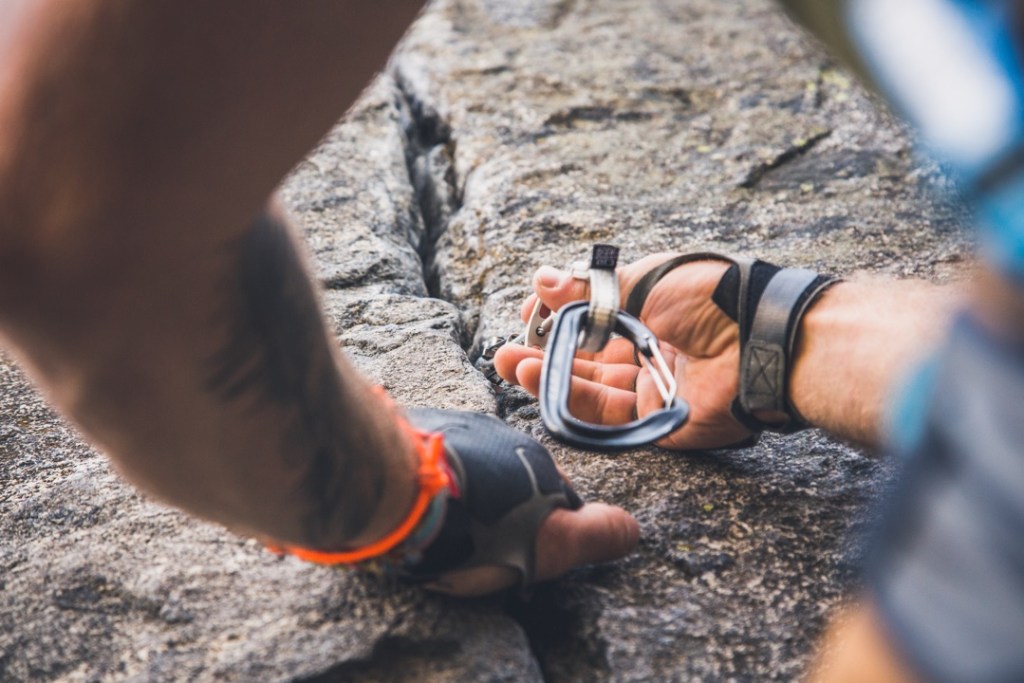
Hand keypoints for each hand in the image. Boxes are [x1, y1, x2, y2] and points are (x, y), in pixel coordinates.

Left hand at [405, 408, 638, 596]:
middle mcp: (493, 432)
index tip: (521, 550)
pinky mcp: (404, 428)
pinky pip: (421, 456)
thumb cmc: (478, 528)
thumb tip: (632, 530)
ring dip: (457, 489)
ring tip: (439, 529)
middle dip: (497, 503)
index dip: (542, 522)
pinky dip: (421, 479)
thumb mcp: (553, 543)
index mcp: (533, 458)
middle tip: (475, 543)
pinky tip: (410, 510)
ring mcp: (447, 426)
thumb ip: (595, 534)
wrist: (400, 498)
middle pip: (504, 474)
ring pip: (462, 464)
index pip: (551, 489)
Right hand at [494, 253, 751, 449]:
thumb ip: (591, 289)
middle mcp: (647, 351)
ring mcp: (650, 387)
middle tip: (505, 350)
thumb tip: (541, 278)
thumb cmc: (711, 299)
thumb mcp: (646, 280)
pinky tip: (540, 384)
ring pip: (589, 388)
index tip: (528, 317)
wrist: (758, 342)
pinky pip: (607, 417)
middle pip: (585, 358)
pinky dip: (572, 400)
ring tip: (511, 364)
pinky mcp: (656, 422)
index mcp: (649, 313)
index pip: (592, 319)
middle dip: (543, 354)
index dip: (558, 320)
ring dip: (548, 377)